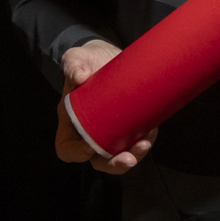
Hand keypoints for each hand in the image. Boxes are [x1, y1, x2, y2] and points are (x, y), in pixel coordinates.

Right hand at [54, 38, 154, 173]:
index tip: (89, 148)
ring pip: (120, 155)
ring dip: (135, 155)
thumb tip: (80, 77)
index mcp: (71, 122)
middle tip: (129, 159)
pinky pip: (135, 141)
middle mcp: (90, 132)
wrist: (106, 55)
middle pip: (98, 160)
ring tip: (145, 142)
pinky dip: (145, 141)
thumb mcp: (75, 59)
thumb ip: (73, 65)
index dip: (77, 154)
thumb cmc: (85, 61)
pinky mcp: (128, 125)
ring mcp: (111, 131)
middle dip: (114, 164)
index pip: (67, 149)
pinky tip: (152, 130)